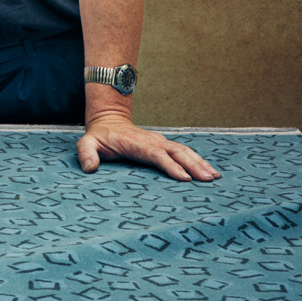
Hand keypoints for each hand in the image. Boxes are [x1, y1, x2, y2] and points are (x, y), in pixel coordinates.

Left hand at [76, 112, 220, 181]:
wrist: (109, 120)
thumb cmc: (99, 136)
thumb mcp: (86, 143)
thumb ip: (86, 154)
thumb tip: (89, 169)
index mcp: (137, 144)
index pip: (157, 155)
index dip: (171, 166)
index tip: (185, 178)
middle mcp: (153, 142)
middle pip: (177, 152)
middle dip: (194, 165)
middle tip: (209, 180)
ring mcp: (160, 142)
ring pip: (184, 151)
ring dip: (200, 162)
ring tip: (215, 176)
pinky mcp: (164, 145)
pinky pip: (184, 152)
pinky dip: (198, 160)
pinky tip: (209, 170)